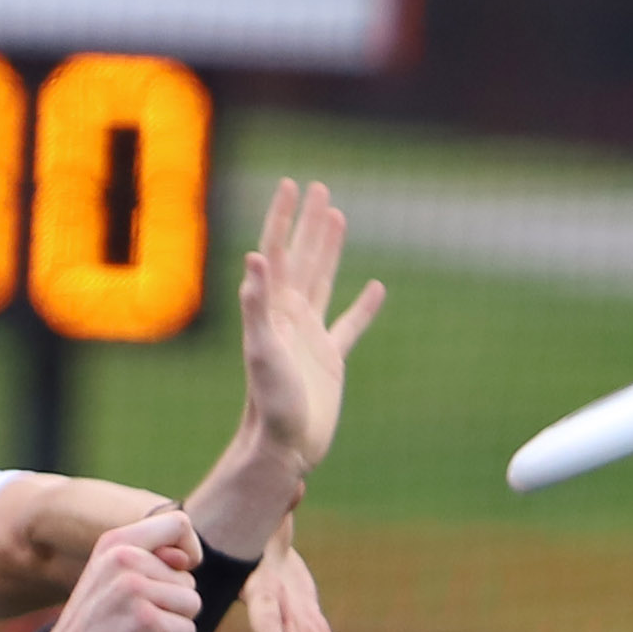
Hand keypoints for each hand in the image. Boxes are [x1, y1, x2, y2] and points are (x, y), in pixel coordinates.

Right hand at [0, 506, 203, 631]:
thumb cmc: (93, 628)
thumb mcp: (110, 579)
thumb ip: (148, 560)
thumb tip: (190, 561)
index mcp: (115, 543)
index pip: (178, 523)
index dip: (189, 550)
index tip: (175, 573)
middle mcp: (125, 559)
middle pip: (189, 578)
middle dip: (171, 605)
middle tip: (131, 620)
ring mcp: (135, 590)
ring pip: (192, 604)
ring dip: (172, 626)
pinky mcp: (147, 622)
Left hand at [235, 176, 384, 477]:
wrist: (283, 446)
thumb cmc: (269, 403)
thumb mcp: (261, 350)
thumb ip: (256, 304)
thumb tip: (254, 257)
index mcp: (274, 309)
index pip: (277, 252)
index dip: (283, 218)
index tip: (291, 185)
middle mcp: (290, 316)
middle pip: (301, 258)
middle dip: (308, 222)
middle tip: (318, 188)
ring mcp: (310, 336)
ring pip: (323, 281)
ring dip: (329, 249)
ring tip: (338, 217)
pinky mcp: (329, 359)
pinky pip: (350, 325)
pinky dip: (364, 307)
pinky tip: (378, 289)